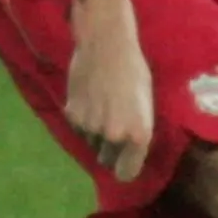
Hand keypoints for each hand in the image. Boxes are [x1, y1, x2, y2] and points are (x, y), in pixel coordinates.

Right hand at [65, 0, 154, 181]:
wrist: (106, 46)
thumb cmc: (134, 70)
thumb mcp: (145, 102)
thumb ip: (136, 128)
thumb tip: (126, 147)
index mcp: (139, 133)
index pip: (127, 171)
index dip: (124, 170)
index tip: (122, 167)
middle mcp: (115, 135)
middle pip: (106, 158)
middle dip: (109, 149)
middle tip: (113, 125)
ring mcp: (91, 127)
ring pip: (91, 141)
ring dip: (95, 130)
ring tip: (103, 103)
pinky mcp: (72, 117)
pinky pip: (77, 127)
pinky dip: (81, 117)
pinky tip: (89, 96)